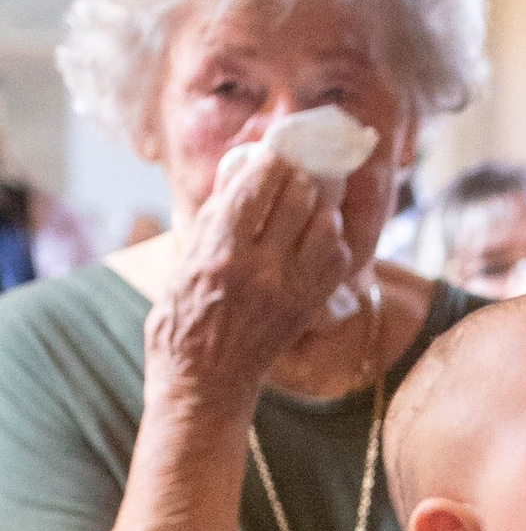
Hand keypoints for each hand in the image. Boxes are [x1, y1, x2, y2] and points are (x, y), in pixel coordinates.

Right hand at [148, 140, 359, 420]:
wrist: (205, 381)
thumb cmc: (182, 317)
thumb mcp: (185, 259)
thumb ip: (216, 215)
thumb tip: (243, 166)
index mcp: (220, 252)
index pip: (258, 186)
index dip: (272, 159)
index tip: (276, 149)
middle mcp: (261, 268)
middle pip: (299, 196)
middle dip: (299, 174)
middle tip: (297, 167)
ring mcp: (292, 289)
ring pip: (326, 223)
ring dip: (319, 204)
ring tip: (307, 201)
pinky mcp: (311, 305)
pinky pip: (338, 257)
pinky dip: (332, 239)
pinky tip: (316, 236)